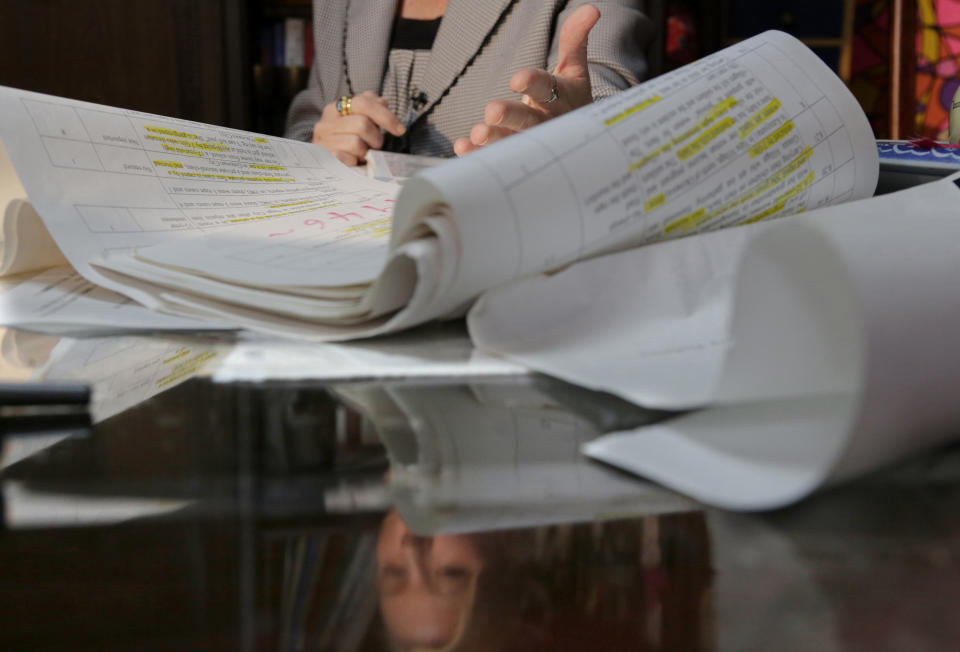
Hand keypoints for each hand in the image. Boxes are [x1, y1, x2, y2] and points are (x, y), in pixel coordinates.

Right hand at [312, 90, 405, 165]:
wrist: (322, 165)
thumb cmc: (345, 143)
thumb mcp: (358, 123)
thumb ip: (371, 109)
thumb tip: (382, 102)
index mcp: (336, 108)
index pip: (364, 102)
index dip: (385, 116)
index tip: (400, 129)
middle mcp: (326, 122)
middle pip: (362, 124)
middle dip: (375, 138)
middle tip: (374, 146)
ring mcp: (322, 140)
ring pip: (356, 143)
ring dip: (364, 152)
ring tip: (361, 154)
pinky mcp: (323, 158)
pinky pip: (347, 158)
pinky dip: (354, 162)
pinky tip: (352, 162)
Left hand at [453, 4, 599, 155]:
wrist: (577, 138)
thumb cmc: (570, 99)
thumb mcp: (574, 70)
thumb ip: (574, 40)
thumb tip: (591, 9)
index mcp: (560, 97)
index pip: (547, 87)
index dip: (533, 83)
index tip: (517, 79)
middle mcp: (545, 122)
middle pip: (528, 119)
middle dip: (510, 116)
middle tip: (491, 112)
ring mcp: (529, 141)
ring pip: (511, 140)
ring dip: (493, 138)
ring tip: (476, 134)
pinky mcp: (514, 154)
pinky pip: (496, 157)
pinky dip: (477, 154)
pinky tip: (462, 147)